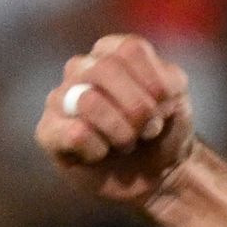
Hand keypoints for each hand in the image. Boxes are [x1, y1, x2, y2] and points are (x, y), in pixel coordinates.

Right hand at [34, 33, 202, 206]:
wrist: (156, 176)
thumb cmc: (162, 131)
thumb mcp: (177, 98)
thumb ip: (167, 81)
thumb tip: (144, 92)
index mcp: (110, 51)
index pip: (130, 50)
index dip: (155, 84)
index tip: (165, 107)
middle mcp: (80, 67)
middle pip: (106, 69)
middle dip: (138, 107)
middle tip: (149, 129)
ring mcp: (60, 98)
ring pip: (89, 101)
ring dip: (121, 130)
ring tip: (127, 144)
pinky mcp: (48, 132)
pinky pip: (74, 133)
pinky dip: (100, 149)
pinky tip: (102, 154)